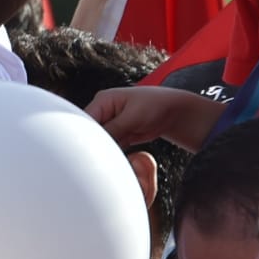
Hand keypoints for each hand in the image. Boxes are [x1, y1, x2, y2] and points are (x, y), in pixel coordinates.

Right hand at [87, 86, 225, 149]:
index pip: (86, 119)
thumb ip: (112, 129)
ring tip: (113, 156)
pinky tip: (118, 158)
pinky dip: (114, 153)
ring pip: (101, 141)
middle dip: (96, 144)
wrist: (173, 111)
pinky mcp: (119, 134)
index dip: (86, 135)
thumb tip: (97, 141)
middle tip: (102, 157)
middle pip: (91, 132)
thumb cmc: (155, 104)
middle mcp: (104, 111)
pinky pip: (111, 146)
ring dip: (106, 150)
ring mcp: (111, 123)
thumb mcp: (132, 117)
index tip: (89, 150)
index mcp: (103, 100)